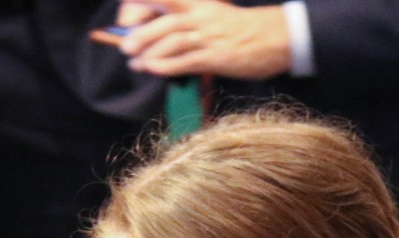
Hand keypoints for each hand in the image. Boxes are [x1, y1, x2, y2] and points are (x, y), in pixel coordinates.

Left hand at [115, 0, 292, 80]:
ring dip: (149, 54)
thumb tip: (155, 39)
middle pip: (164, 23)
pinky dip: (165, 67)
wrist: (273, 37)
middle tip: (126, 48)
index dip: (143, 4)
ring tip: (136, 63)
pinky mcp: (215, 57)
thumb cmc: (239, 30)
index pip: (165, 0)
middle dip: (141, 35)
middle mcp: (201, 17)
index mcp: (198, 4)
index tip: (124, 15)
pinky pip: (184, 62)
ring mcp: (208, 37)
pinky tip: (154, 70)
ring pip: (172, 43)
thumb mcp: (211, 16)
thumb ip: (186, 24)